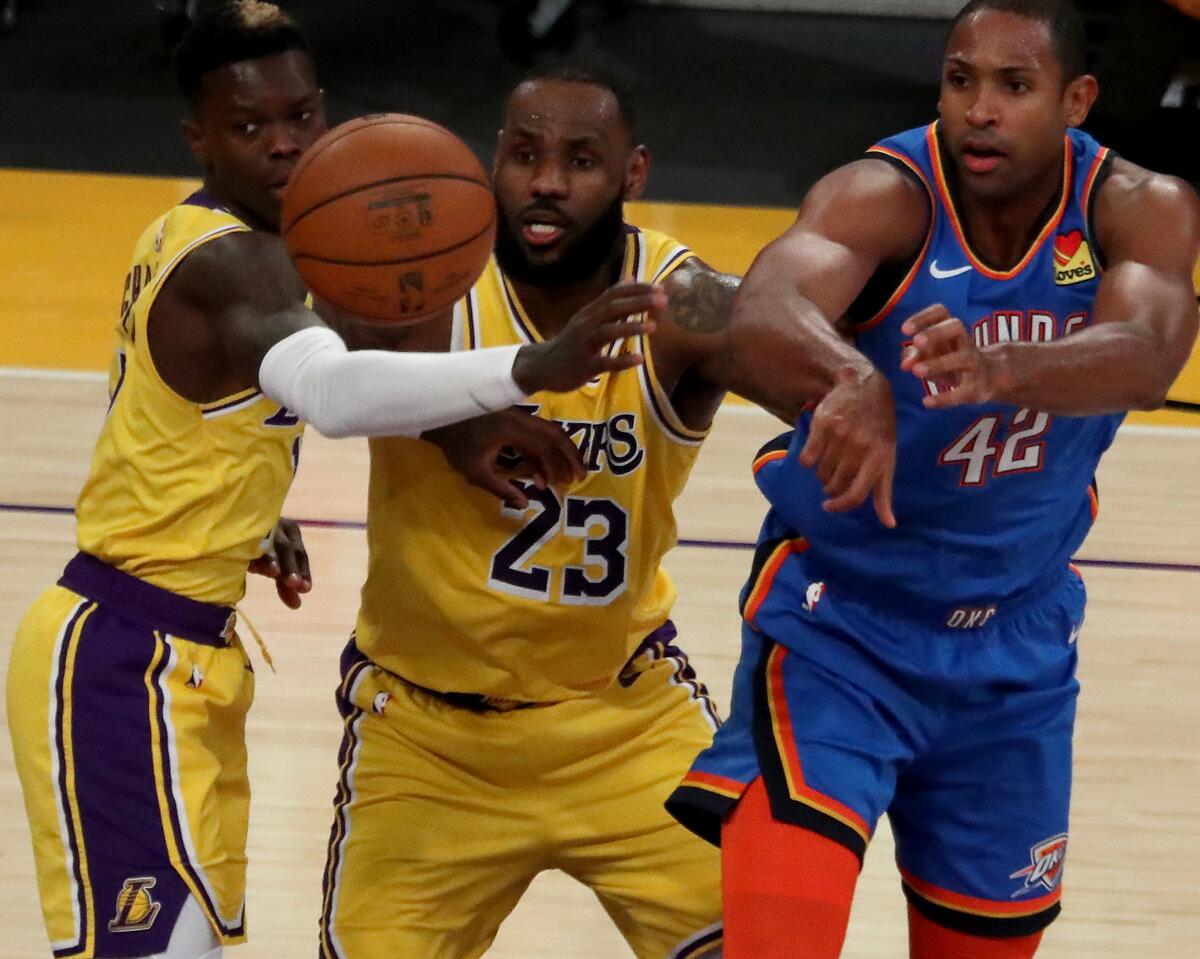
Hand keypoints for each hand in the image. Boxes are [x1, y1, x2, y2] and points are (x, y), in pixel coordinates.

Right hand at [248, 518, 311, 608]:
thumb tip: (297, 606)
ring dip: (270, 557)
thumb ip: (285, 584)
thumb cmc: (262, 547)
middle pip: (286, 548)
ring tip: (274, 572)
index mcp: (290, 532)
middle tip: (294, 584)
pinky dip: (248, 550)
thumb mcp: (275, 566)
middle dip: (290, 566)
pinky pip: (245, 538)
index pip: (300, 555)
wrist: (234, 522)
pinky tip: (249, 563)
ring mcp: (258, 523)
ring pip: (265, 541)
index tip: (305, 589)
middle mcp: (277, 525)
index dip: (303, 571)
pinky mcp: (239, 524)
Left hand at [423, 407, 585, 508]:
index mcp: (512, 429)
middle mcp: (520, 418)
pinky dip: (544, 451)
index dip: (558, 466)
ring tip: (565, 475)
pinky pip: (536, 433)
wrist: (441, 418)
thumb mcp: (476, 472)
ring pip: (548, 432)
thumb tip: (524, 503)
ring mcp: (518, 416)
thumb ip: (501, 488)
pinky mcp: (514, 418)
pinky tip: (542, 471)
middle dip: (570, 455)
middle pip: (555, 434)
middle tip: (580, 475)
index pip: (545, 446)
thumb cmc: (456, 445)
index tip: (566, 483)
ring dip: (559, 453)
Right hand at [511, 282, 663, 393]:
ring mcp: (584, 345)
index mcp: (589, 312)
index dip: (637, 289)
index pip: (614, 293)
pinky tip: (639, 359)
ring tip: (654, 326)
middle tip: (663, 300)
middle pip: (612, 308)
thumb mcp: (587, 318)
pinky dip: (622, 360)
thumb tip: (631, 278)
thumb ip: (609, 301)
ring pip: (607, 332)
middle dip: (638, 302)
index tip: (660, 287)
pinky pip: (604, 363)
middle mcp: (586, 324)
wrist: (541, 367)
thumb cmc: (570, 343)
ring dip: (631, 327)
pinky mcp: (584, 366)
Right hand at [798, 368, 896, 526]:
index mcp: (879, 460)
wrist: (863, 387)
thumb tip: (889, 524)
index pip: (855, 495)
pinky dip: (808, 459)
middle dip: (831, 486)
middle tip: (833, 476)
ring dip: (821, 472)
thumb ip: (884, 492)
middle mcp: (860, 449)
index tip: (829, 506)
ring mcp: (840, 437)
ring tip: (829, 459)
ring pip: (820, 472)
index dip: (840, 506)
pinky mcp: (823, 427)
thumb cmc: (878, 427)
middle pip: (835, 484)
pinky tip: (817, 449)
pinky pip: (807, 458)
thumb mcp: (887, 457)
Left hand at [900, 304, 1003, 407]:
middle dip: (936, 333)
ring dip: (938, 363)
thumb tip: (905, 363)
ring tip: (917, 371)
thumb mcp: (934, 355)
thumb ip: (916, 355)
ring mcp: (974, 364)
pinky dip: (944, 398)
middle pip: (956, 326)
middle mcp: (965, 342)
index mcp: (952, 331)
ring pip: (962, 358)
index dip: (923, 317)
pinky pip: (961, 393)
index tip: (905, 330)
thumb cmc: (953, 361)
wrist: (993, 377)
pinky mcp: (977, 388)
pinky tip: (926, 402)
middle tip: (916, 341)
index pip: (940, 312)